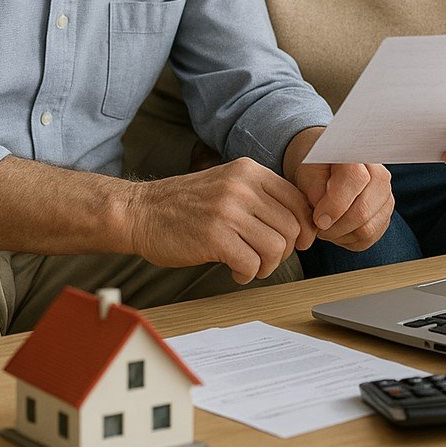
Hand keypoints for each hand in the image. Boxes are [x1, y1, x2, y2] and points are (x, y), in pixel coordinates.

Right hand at [127, 158, 317, 283]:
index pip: (298, 199)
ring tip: (250, 266)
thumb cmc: (185, 204)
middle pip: (291, 227)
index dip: (304, 227)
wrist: (141, 211)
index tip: (298, 242)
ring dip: (267, 265)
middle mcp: (242, 187)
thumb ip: (259, 195)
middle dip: (285, 251)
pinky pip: (252, 264)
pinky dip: (247, 275)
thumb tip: (299, 223)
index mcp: (249, 171)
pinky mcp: (215, 237)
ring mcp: (228, 210)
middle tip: (266, 258)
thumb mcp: (227, 183)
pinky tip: (234, 272)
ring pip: (276, 247)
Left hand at [283, 127, 393, 250]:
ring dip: (341, 235)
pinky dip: (350, 240)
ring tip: (326, 227)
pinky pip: (370, 238)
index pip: (354, 179)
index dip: (335, 205)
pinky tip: (337, 230)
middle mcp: (379, 173)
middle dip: (335, 226)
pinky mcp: (385, 214)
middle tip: (318, 226)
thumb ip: (314, 189)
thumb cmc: (317, 168)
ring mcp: (386, 195)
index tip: (318, 219)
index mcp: (357, 154)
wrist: (328, 169)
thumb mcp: (307, 171)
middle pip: (363, 210)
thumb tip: (324, 215)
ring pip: (367, 228)